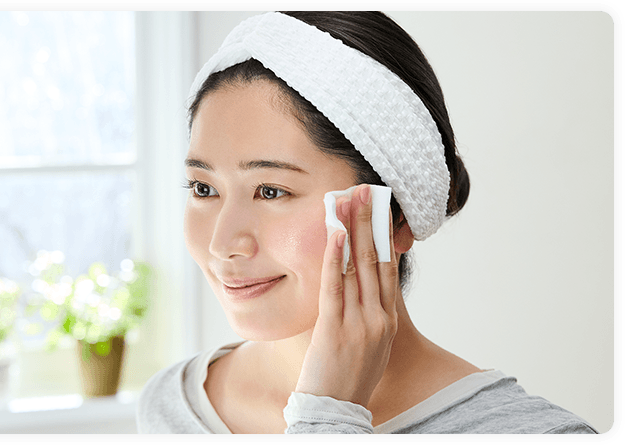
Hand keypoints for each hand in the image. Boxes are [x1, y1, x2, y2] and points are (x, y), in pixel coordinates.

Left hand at [295, 184, 398, 408]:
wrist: (336, 410)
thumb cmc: (349, 377)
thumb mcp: (370, 345)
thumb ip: (369, 316)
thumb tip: (359, 287)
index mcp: (388, 321)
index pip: (389, 269)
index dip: (384, 236)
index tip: (379, 211)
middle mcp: (379, 318)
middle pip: (376, 260)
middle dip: (369, 221)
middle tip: (365, 191)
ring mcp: (360, 324)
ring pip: (358, 267)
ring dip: (351, 230)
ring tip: (348, 200)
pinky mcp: (336, 330)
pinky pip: (336, 287)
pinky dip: (335, 259)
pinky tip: (334, 235)